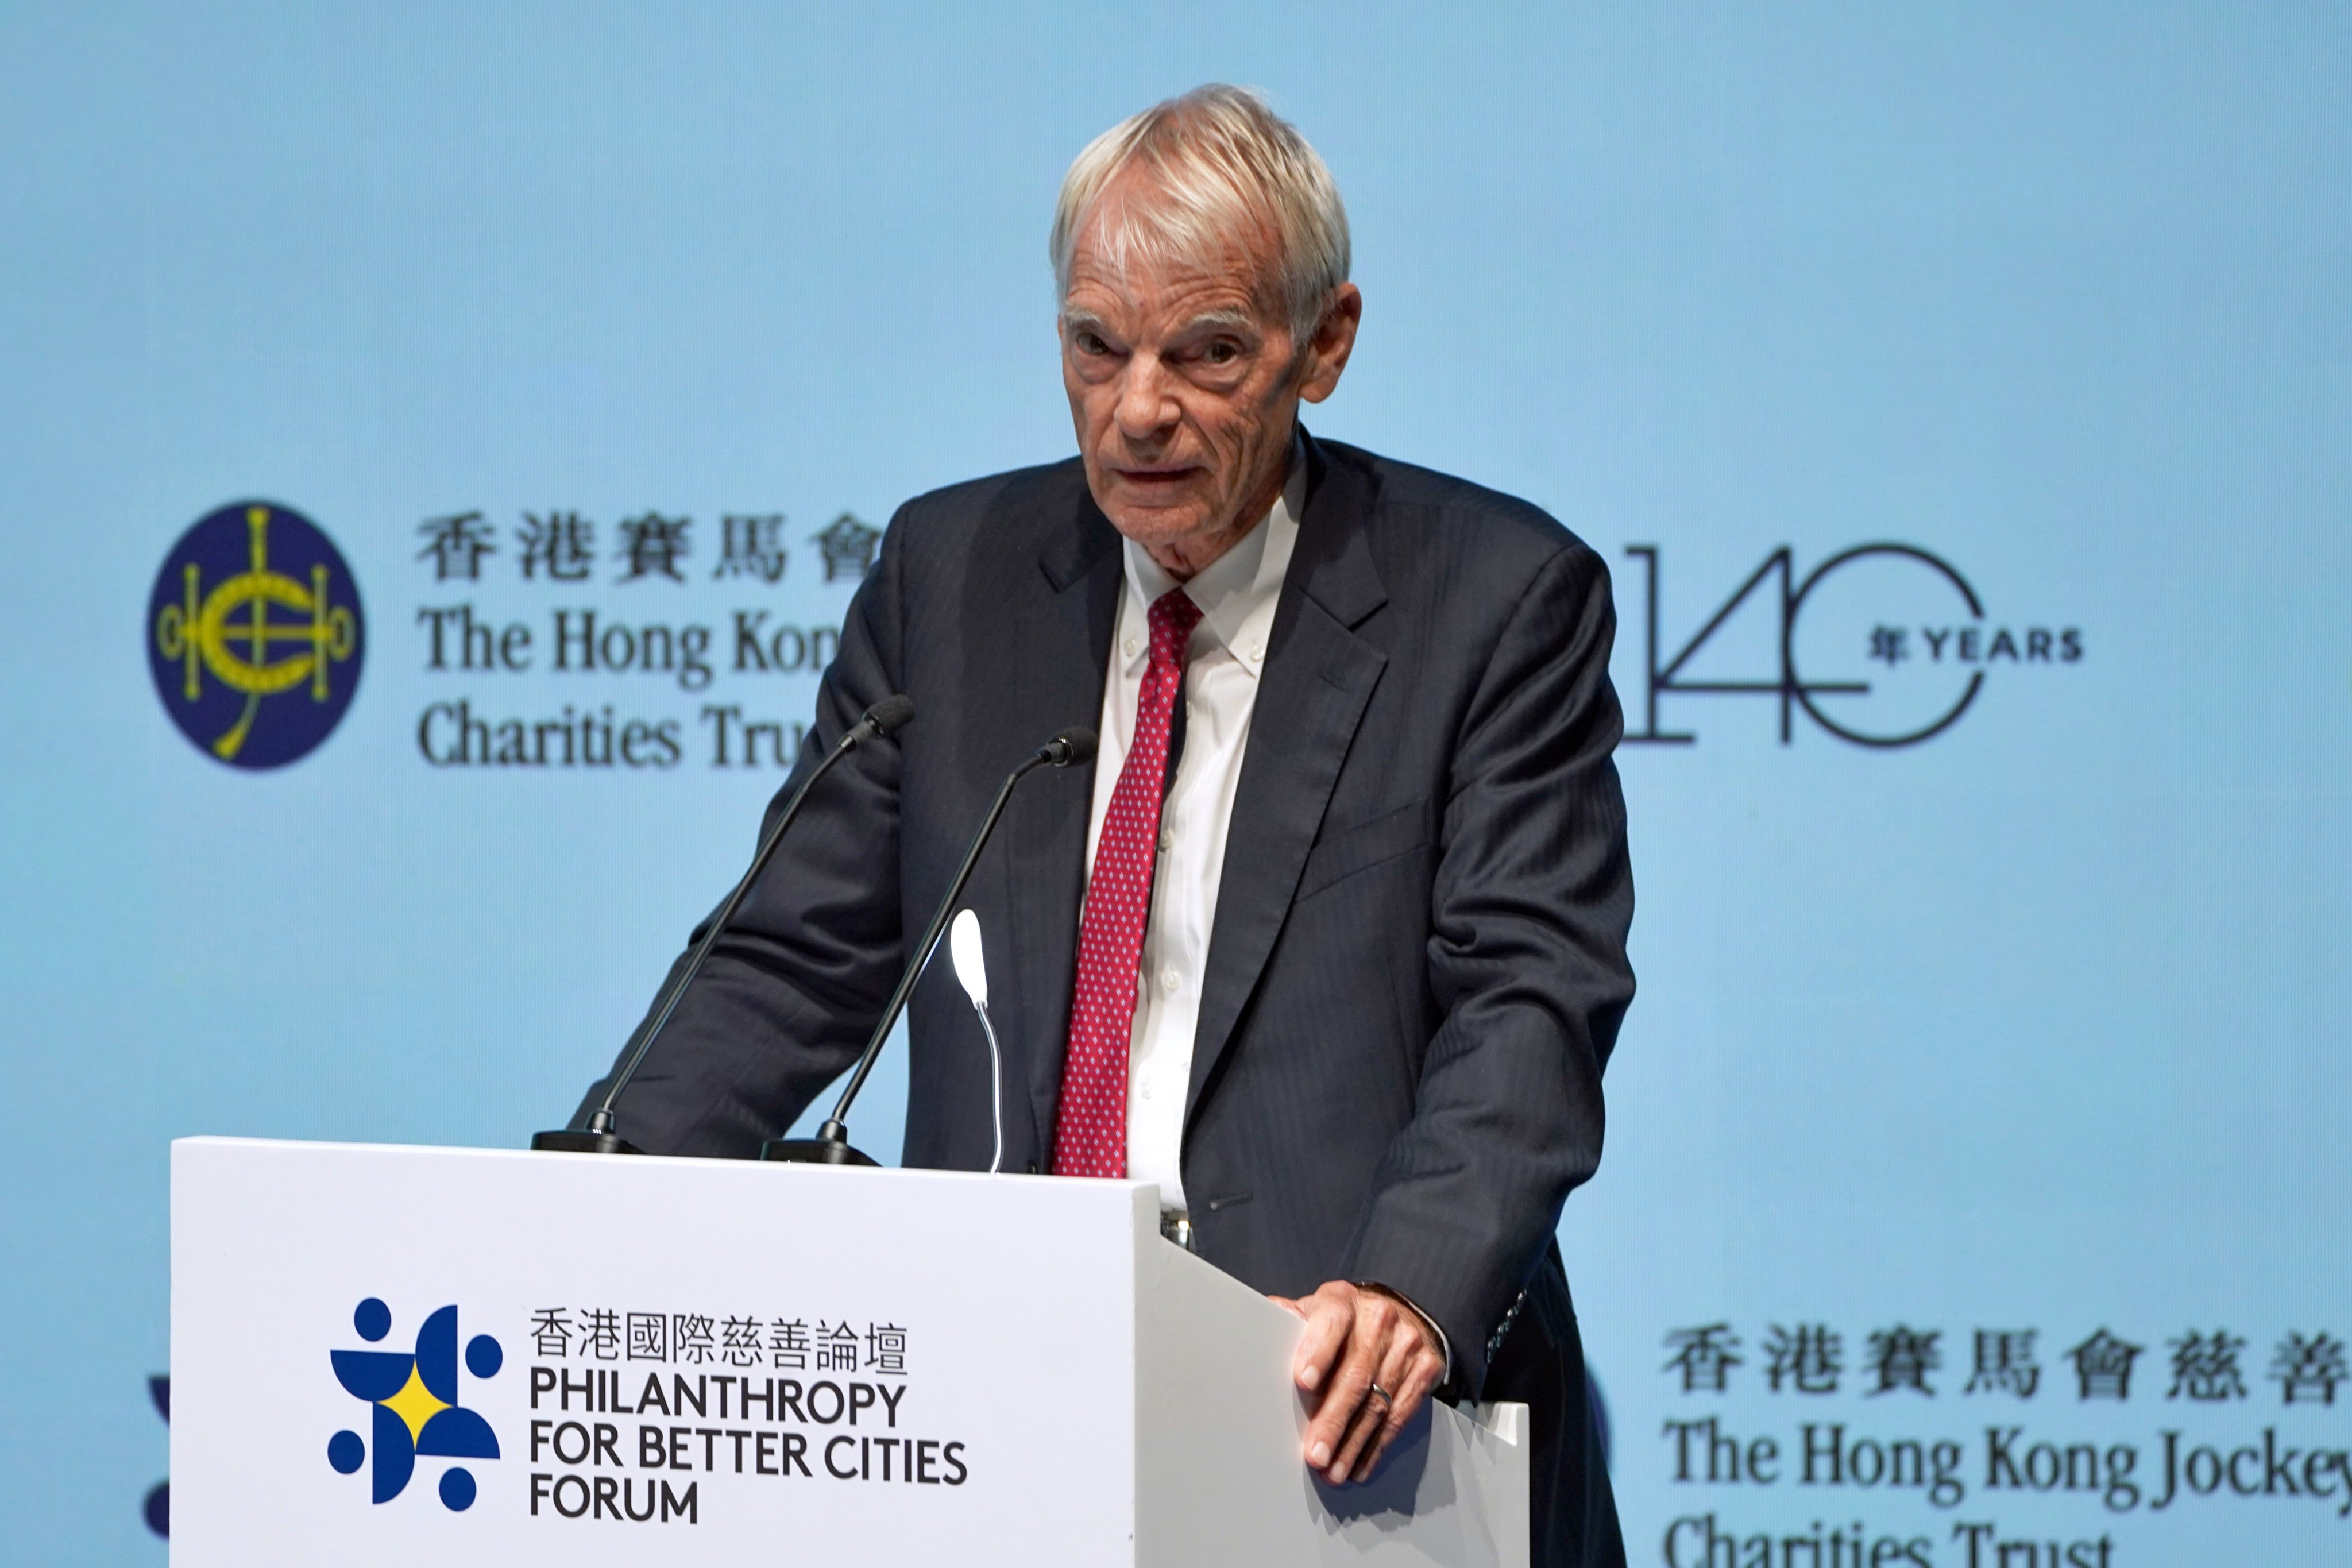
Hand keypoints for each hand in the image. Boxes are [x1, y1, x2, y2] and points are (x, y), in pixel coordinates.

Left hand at [1270, 1280, 1445, 1484]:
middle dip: (1333, 1419)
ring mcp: (1407, 1343)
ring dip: (1354, 1443)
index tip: (1303, 1381)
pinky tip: (1359, 1465)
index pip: (1331, 1321)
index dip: (1318, 1350)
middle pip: (1356, 1374)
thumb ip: (1286, 1323)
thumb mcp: (1312, 1313)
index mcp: (1342, 1301)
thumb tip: (1250, 1330)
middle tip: (1315, 1454)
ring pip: (1378, 1402)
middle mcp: (1379, 1318)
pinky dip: (1377, 1445)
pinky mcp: (1426, 1368)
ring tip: (1333, 1471)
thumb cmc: (1338, 1325)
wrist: (1394, 1318)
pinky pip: (1401, 1415)